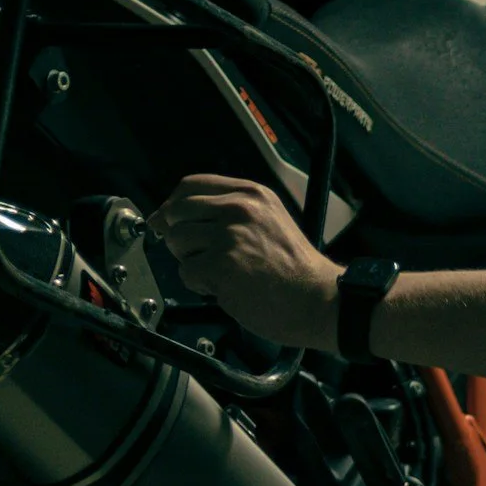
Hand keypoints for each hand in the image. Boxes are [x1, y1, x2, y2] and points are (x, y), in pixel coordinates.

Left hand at [146, 174, 341, 349]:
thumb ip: (233, 212)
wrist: (317, 300)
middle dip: (176, 234)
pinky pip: (186, 271)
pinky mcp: (222, 266)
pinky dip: (198, 284)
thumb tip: (183, 216)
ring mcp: (230, 236)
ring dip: (189, 261)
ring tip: (216, 273)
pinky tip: (221, 288)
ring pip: (178, 240)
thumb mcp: (271, 220)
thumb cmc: (296, 270)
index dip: (174, 204)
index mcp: (251, 194)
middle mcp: (239, 209)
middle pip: (178, 210)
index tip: (167, 218)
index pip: (193, 185)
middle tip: (190, 253)